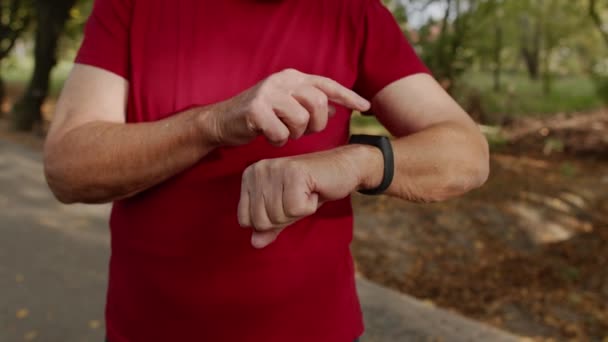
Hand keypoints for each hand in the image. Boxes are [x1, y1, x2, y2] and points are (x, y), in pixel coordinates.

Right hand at [206, 68, 369, 146]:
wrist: (222, 121)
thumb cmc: (259, 116)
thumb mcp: (287, 106)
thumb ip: (309, 105)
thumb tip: (335, 109)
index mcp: (292, 77)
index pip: (327, 85)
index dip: (348, 96)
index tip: (365, 107)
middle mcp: (282, 80)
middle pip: (318, 103)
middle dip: (316, 124)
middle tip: (304, 131)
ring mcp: (268, 93)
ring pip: (300, 120)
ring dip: (294, 134)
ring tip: (282, 132)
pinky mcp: (255, 110)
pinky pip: (280, 133)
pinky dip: (277, 141)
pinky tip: (268, 136)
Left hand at [238, 146, 372, 248]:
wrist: (343, 169)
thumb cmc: (312, 190)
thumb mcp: (286, 212)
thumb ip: (269, 227)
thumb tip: (254, 243)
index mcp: (250, 177)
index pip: (246, 220)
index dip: (271, 221)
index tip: (287, 203)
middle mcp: (258, 170)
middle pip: (261, 221)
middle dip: (286, 218)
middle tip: (299, 198)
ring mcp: (275, 169)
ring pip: (277, 216)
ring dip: (299, 211)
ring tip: (306, 193)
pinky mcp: (293, 172)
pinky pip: (295, 209)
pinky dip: (309, 206)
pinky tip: (314, 190)